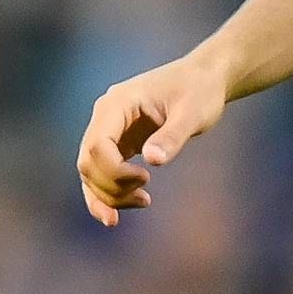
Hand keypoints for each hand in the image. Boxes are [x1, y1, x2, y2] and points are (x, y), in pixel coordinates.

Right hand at [77, 52, 230, 225]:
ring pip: (91, 171)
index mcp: (117, 103)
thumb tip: (152, 161)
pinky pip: (102, 172)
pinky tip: (117, 214)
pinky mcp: (118, 143)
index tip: (146, 179)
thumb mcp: (193, 113)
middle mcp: (105, 116)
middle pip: (88, 162)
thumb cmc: (200, 91)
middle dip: (110, 188)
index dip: (115, 171)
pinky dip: (106, 193)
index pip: (98, 145)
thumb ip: (172, 136)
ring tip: (144, 202)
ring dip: (108, 195)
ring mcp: (109, 130)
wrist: (203, 79)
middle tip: (145, 198)